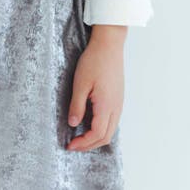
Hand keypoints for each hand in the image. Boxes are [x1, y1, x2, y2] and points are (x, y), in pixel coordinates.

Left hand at [65, 29, 125, 151]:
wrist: (109, 44)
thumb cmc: (94, 61)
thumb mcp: (80, 83)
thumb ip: (77, 106)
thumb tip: (73, 124)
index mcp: (106, 105)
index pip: (97, 134)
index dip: (83, 143)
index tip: (70, 145)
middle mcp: (116, 107)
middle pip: (106, 136)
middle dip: (89, 144)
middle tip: (74, 144)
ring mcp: (119, 102)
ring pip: (110, 129)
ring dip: (96, 137)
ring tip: (81, 136)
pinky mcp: (118, 97)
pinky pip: (112, 120)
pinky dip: (102, 127)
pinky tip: (90, 122)